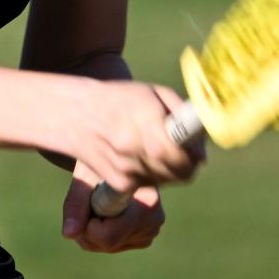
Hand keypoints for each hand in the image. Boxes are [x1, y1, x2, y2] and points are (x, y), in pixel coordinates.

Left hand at [62, 161, 165, 252]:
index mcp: (147, 200)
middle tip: (88, 197)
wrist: (117, 152)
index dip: (88, 220)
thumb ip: (76, 203)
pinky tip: (108, 209)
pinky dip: (102, 232)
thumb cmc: (101, 158)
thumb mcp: (85, 175)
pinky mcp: (146, 235)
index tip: (89, 195)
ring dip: (93, 229)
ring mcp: (152, 229)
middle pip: (107, 243)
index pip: (108, 235)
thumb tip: (68, 235)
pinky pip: (114, 245)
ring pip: (109, 246)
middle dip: (88, 227)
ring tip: (99, 198)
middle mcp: (155, 218)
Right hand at [66, 79, 202, 196]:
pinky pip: (150, 184)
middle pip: (180, 171)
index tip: (195, 146)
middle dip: (187, 162)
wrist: (76, 114)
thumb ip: (182, 116)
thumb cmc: (121, 99)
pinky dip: (153, 173)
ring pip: (167, 179)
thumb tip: (202, 150)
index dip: (193, 152)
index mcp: (144, 122)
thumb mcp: (154, 93)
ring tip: (156, 146)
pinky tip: (140, 154)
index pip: (181, 152)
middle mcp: (134, 149)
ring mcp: (126, 170)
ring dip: (171, 168)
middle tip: (183, 148)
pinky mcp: (120, 185)